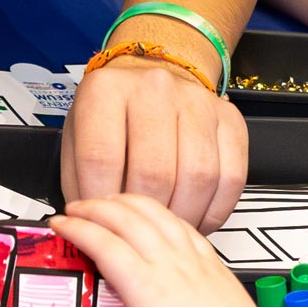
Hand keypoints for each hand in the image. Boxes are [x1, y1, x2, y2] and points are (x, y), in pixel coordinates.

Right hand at [48, 193, 279, 306]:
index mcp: (146, 287)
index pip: (102, 243)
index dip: (75, 228)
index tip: (58, 224)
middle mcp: (169, 264)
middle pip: (125, 217)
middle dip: (94, 206)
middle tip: (74, 209)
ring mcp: (191, 257)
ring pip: (155, 211)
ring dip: (126, 201)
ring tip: (107, 202)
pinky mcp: (209, 259)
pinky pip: (181, 221)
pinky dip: (159, 210)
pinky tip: (152, 213)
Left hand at [61, 57, 247, 232]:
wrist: (148, 73)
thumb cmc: (111, 113)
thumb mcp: (77, 138)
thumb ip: (80, 182)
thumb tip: (89, 231)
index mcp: (105, 90)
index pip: (101, 158)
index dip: (100, 203)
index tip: (102, 223)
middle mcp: (154, 89)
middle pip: (154, 172)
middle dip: (145, 216)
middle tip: (138, 233)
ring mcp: (196, 101)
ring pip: (197, 177)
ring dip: (183, 217)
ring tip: (167, 227)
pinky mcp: (229, 119)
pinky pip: (230, 178)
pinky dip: (214, 211)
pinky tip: (196, 217)